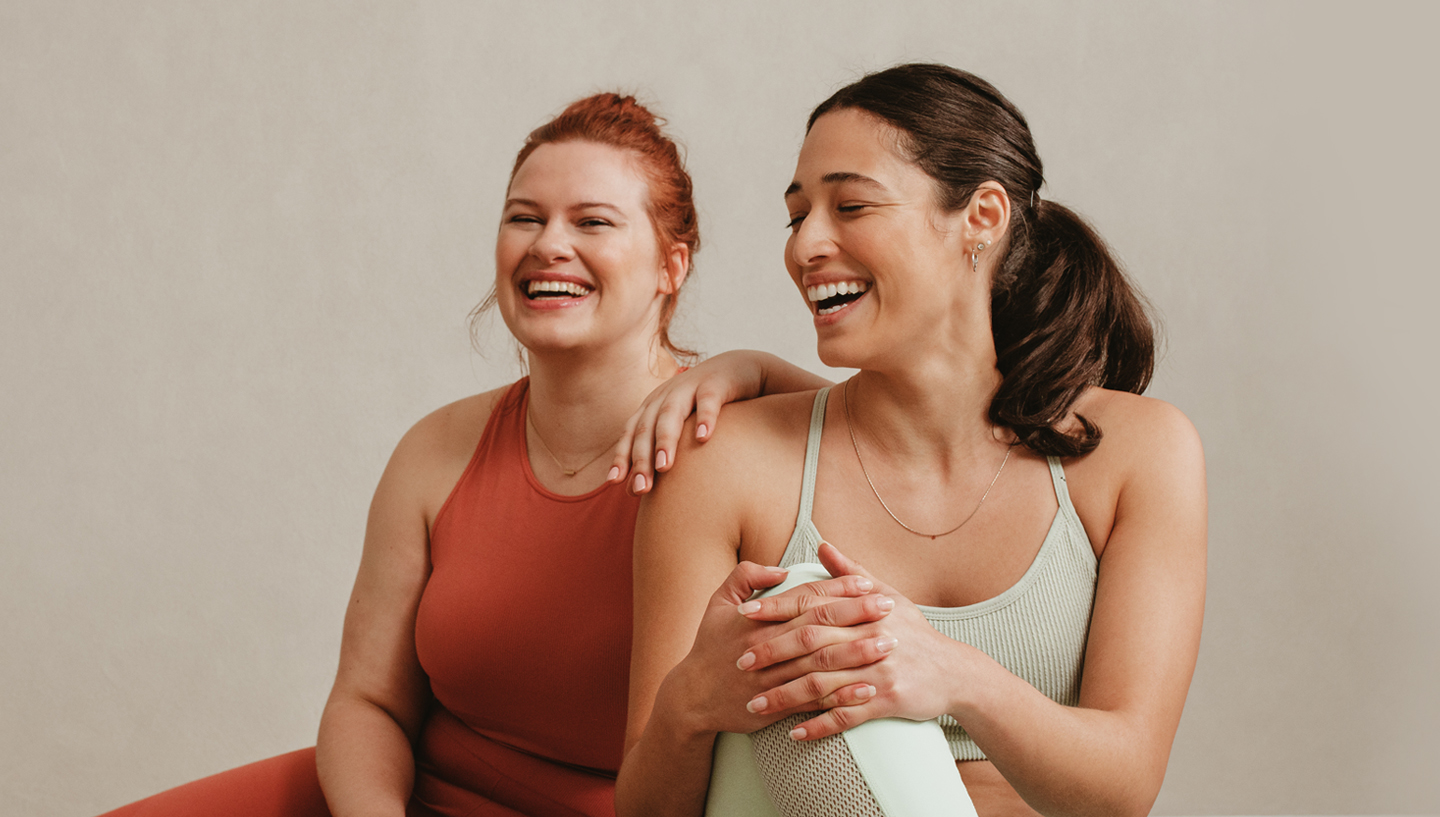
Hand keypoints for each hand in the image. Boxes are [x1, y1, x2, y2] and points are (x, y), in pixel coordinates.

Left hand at [609, 351, 771, 494]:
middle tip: (641, 488)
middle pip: (648, 427)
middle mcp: (667, 395)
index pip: (632, 433)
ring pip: (671, 413)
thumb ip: (658, 454)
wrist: (740, 369)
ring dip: (665, 440)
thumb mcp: (680, 428)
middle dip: (642, 458)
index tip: (614, 482)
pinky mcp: (717, 382)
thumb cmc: (705, 407)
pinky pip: (708, 400)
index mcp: (654, 406)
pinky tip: (703, 438)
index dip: (622, 456)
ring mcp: (690, 386)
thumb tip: (631, 491)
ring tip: (663, 466)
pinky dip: (705, 417)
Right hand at [665, 559, 895, 736]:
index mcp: (757, 619)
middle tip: (890, 607)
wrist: (692, 698)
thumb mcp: (718, 602)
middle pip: (819, 628)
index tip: (867, 584)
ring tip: (889, 644)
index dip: (837, 590)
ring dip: (857, 654)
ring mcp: (773, 678)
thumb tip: (781, 568)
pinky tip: (868, 689)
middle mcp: (767, 646)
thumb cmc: (709, 646)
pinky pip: (815, 700)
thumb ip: (745, 575)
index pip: (805, 599)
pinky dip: (842, 696)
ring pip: (821, 664)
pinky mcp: (777, 706)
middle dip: (856, 616)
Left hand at [739, 542, 975, 740]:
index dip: (776, 609)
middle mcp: (870, 639)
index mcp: (864, 610)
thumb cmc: (914, 631)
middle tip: (739, 662)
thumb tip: (821, 545)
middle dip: (772, 654)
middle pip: (811, 644)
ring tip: (755, 705)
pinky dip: (818, 725)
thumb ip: (850, 573)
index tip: (743, 614)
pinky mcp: (887, 702)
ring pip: (823, 685)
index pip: (811, 605)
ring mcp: (878, 672)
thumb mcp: (888, 596)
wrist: (954, 671)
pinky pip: (846, 716)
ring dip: (785, 696)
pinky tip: (792, 732)